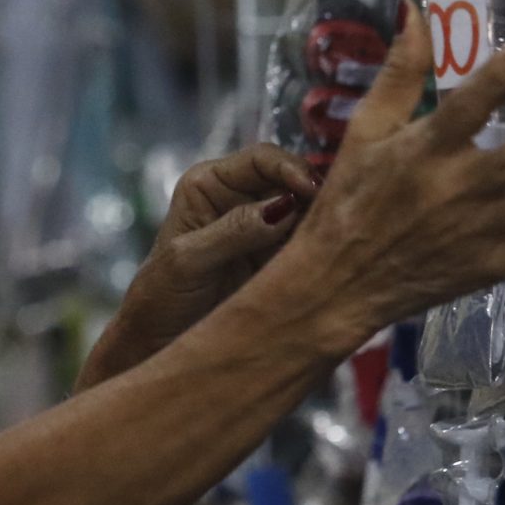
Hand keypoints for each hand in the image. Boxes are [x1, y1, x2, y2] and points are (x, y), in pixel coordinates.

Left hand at [85, 146, 317, 384]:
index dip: (291, 169)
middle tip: (339, 214)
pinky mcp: (280, 260)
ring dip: (325, 222)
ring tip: (345, 237)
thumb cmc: (161, 297)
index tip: (312, 190)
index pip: (261, 159)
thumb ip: (234, 231)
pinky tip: (339, 257)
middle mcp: (239, 199)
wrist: (159, 345)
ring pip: (307, 213)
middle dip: (316, 194)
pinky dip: (324, 249)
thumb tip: (285, 204)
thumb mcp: (189, 260)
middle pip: (292, 182)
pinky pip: (310, 246)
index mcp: (210, 184)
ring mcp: (263, 230)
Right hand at [262, 4, 504, 351]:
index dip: (499, 78)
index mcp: (424, 149)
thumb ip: (398, 73)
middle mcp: (454, 187)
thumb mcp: (364, 130)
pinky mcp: (483, 267)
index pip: (466, 107)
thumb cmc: (349, 198)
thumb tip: (414, 10)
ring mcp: (473, 230)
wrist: (335, 279)